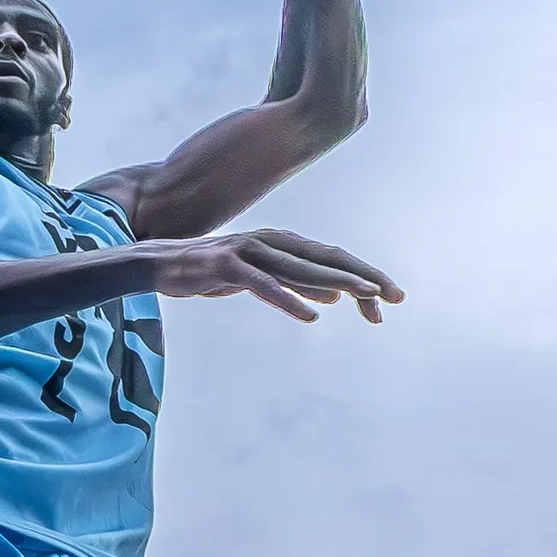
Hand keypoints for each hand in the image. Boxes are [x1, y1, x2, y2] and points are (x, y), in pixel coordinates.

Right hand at [151, 229, 399, 325]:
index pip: (333, 258)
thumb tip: (335, 296)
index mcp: (283, 243)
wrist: (160, 263)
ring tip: (366, 296)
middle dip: (364, 277)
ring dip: (336, 282)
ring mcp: (248, 251)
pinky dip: (288, 298)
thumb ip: (298, 283)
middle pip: (327, 259)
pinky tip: (311, 314)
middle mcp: (271, 241)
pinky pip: (263, 285)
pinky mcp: (226, 267)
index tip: (392, 297)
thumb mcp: (262, 279)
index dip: (364, 275)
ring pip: (301, 268)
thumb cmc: (213, 271)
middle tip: (396, 296)